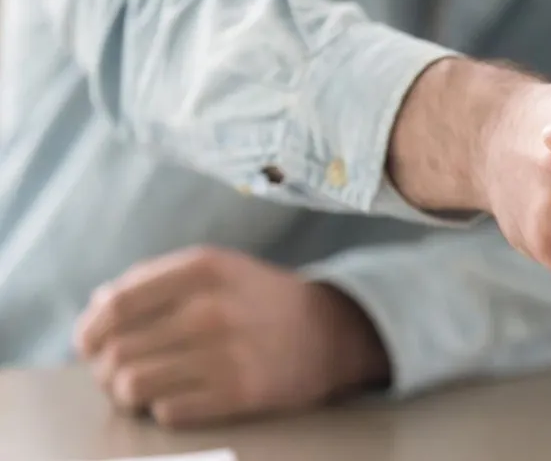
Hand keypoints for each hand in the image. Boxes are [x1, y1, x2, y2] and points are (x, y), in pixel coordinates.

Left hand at [74, 247, 388, 427]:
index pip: (114, 306)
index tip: (88, 344)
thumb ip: (153, 278)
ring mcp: (228, 353)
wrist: (331, 332)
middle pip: (117, 351)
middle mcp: (212, 309)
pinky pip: (167, 413)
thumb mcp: (214, 268)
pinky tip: (179, 397)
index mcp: (202, 270)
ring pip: (132, 386)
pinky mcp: (240, 394)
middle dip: (106, 368)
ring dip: (128, 393)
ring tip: (142, 388)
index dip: (89, 331)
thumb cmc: (258, 300)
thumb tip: (95, 307)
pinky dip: (163, 409)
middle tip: (119, 371)